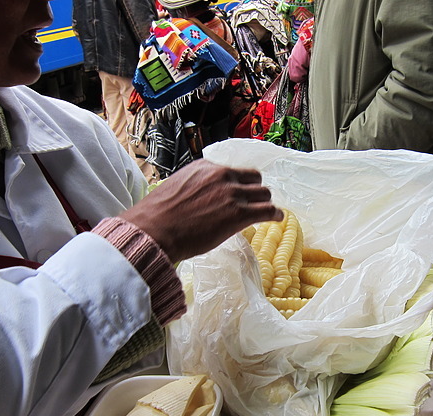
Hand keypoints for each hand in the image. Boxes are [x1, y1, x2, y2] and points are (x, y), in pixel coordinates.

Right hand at [120, 159, 282, 262]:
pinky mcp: (240, 214)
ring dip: (265, 203)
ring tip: (268, 212)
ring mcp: (232, 194)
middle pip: (253, 178)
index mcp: (206, 167)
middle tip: (255, 202)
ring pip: (263, 194)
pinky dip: (275, 214)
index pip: (232, 171)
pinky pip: (268, 211)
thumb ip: (195, 187)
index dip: (238, 183)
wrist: (155, 230)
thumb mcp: (177, 188)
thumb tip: (201, 198)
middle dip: (255, 191)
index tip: (240, 192)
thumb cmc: (158, 215)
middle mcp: (222, 175)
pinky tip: (277, 218)